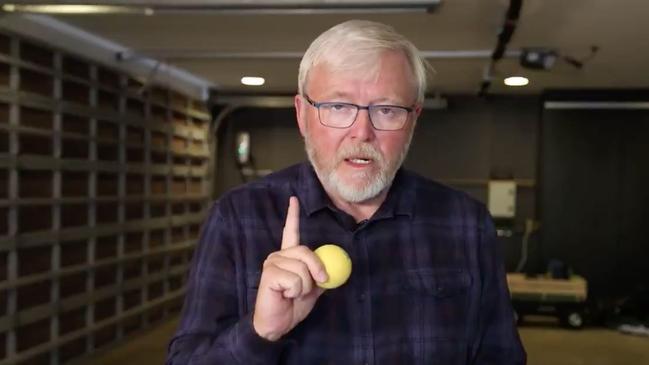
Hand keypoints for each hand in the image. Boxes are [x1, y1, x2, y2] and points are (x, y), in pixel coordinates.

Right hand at [252, 196, 327, 340]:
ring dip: (305, 287)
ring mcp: (272, 263)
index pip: (290, 232)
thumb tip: (334, 268)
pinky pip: (296, 280)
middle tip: (317, 284)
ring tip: (293, 294)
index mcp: (287, 256)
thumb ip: (320, 276)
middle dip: (318, 270)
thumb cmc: (292, 306)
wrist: (277, 324)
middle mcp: (278, 256)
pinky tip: (285, 296)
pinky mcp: (270, 274)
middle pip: (306, 252)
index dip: (292, 215)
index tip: (294, 199)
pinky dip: (297, 292)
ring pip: (303, 269)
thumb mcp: (312, 290)